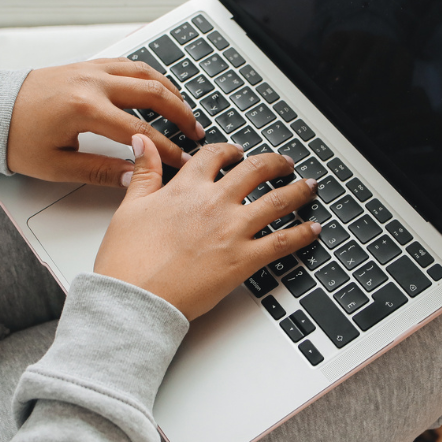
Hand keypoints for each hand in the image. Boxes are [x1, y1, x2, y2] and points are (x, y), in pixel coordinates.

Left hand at [6, 59, 204, 185]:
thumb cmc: (15, 137)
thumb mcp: (56, 165)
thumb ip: (100, 171)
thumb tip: (136, 177)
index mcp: (85, 109)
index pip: (140, 132)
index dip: (168, 149)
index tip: (184, 161)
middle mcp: (92, 83)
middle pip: (153, 94)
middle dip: (181, 114)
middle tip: (197, 132)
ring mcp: (91, 69)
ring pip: (145, 73)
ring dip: (171, 91)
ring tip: (185, 111)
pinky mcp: (87, 65)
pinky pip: (129, 64)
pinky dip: (151, 75)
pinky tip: (160, 88)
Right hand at [94, 135, 321, 319]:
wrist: (135, 298)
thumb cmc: (128, 260)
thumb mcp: (131, 207)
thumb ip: (145, 172)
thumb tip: (144, 143)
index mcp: (187, 188)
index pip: (215, 156)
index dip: (230, 150)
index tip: (237, 152)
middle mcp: (215, 203)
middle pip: (255, 171)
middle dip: (275, 164)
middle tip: (285, 164)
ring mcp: (233, 230)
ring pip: (277, 201)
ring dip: (299, 191)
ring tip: (309, 187)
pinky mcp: (244, 259)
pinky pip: (283, 242)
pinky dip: (303, 233)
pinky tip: (314, 228)